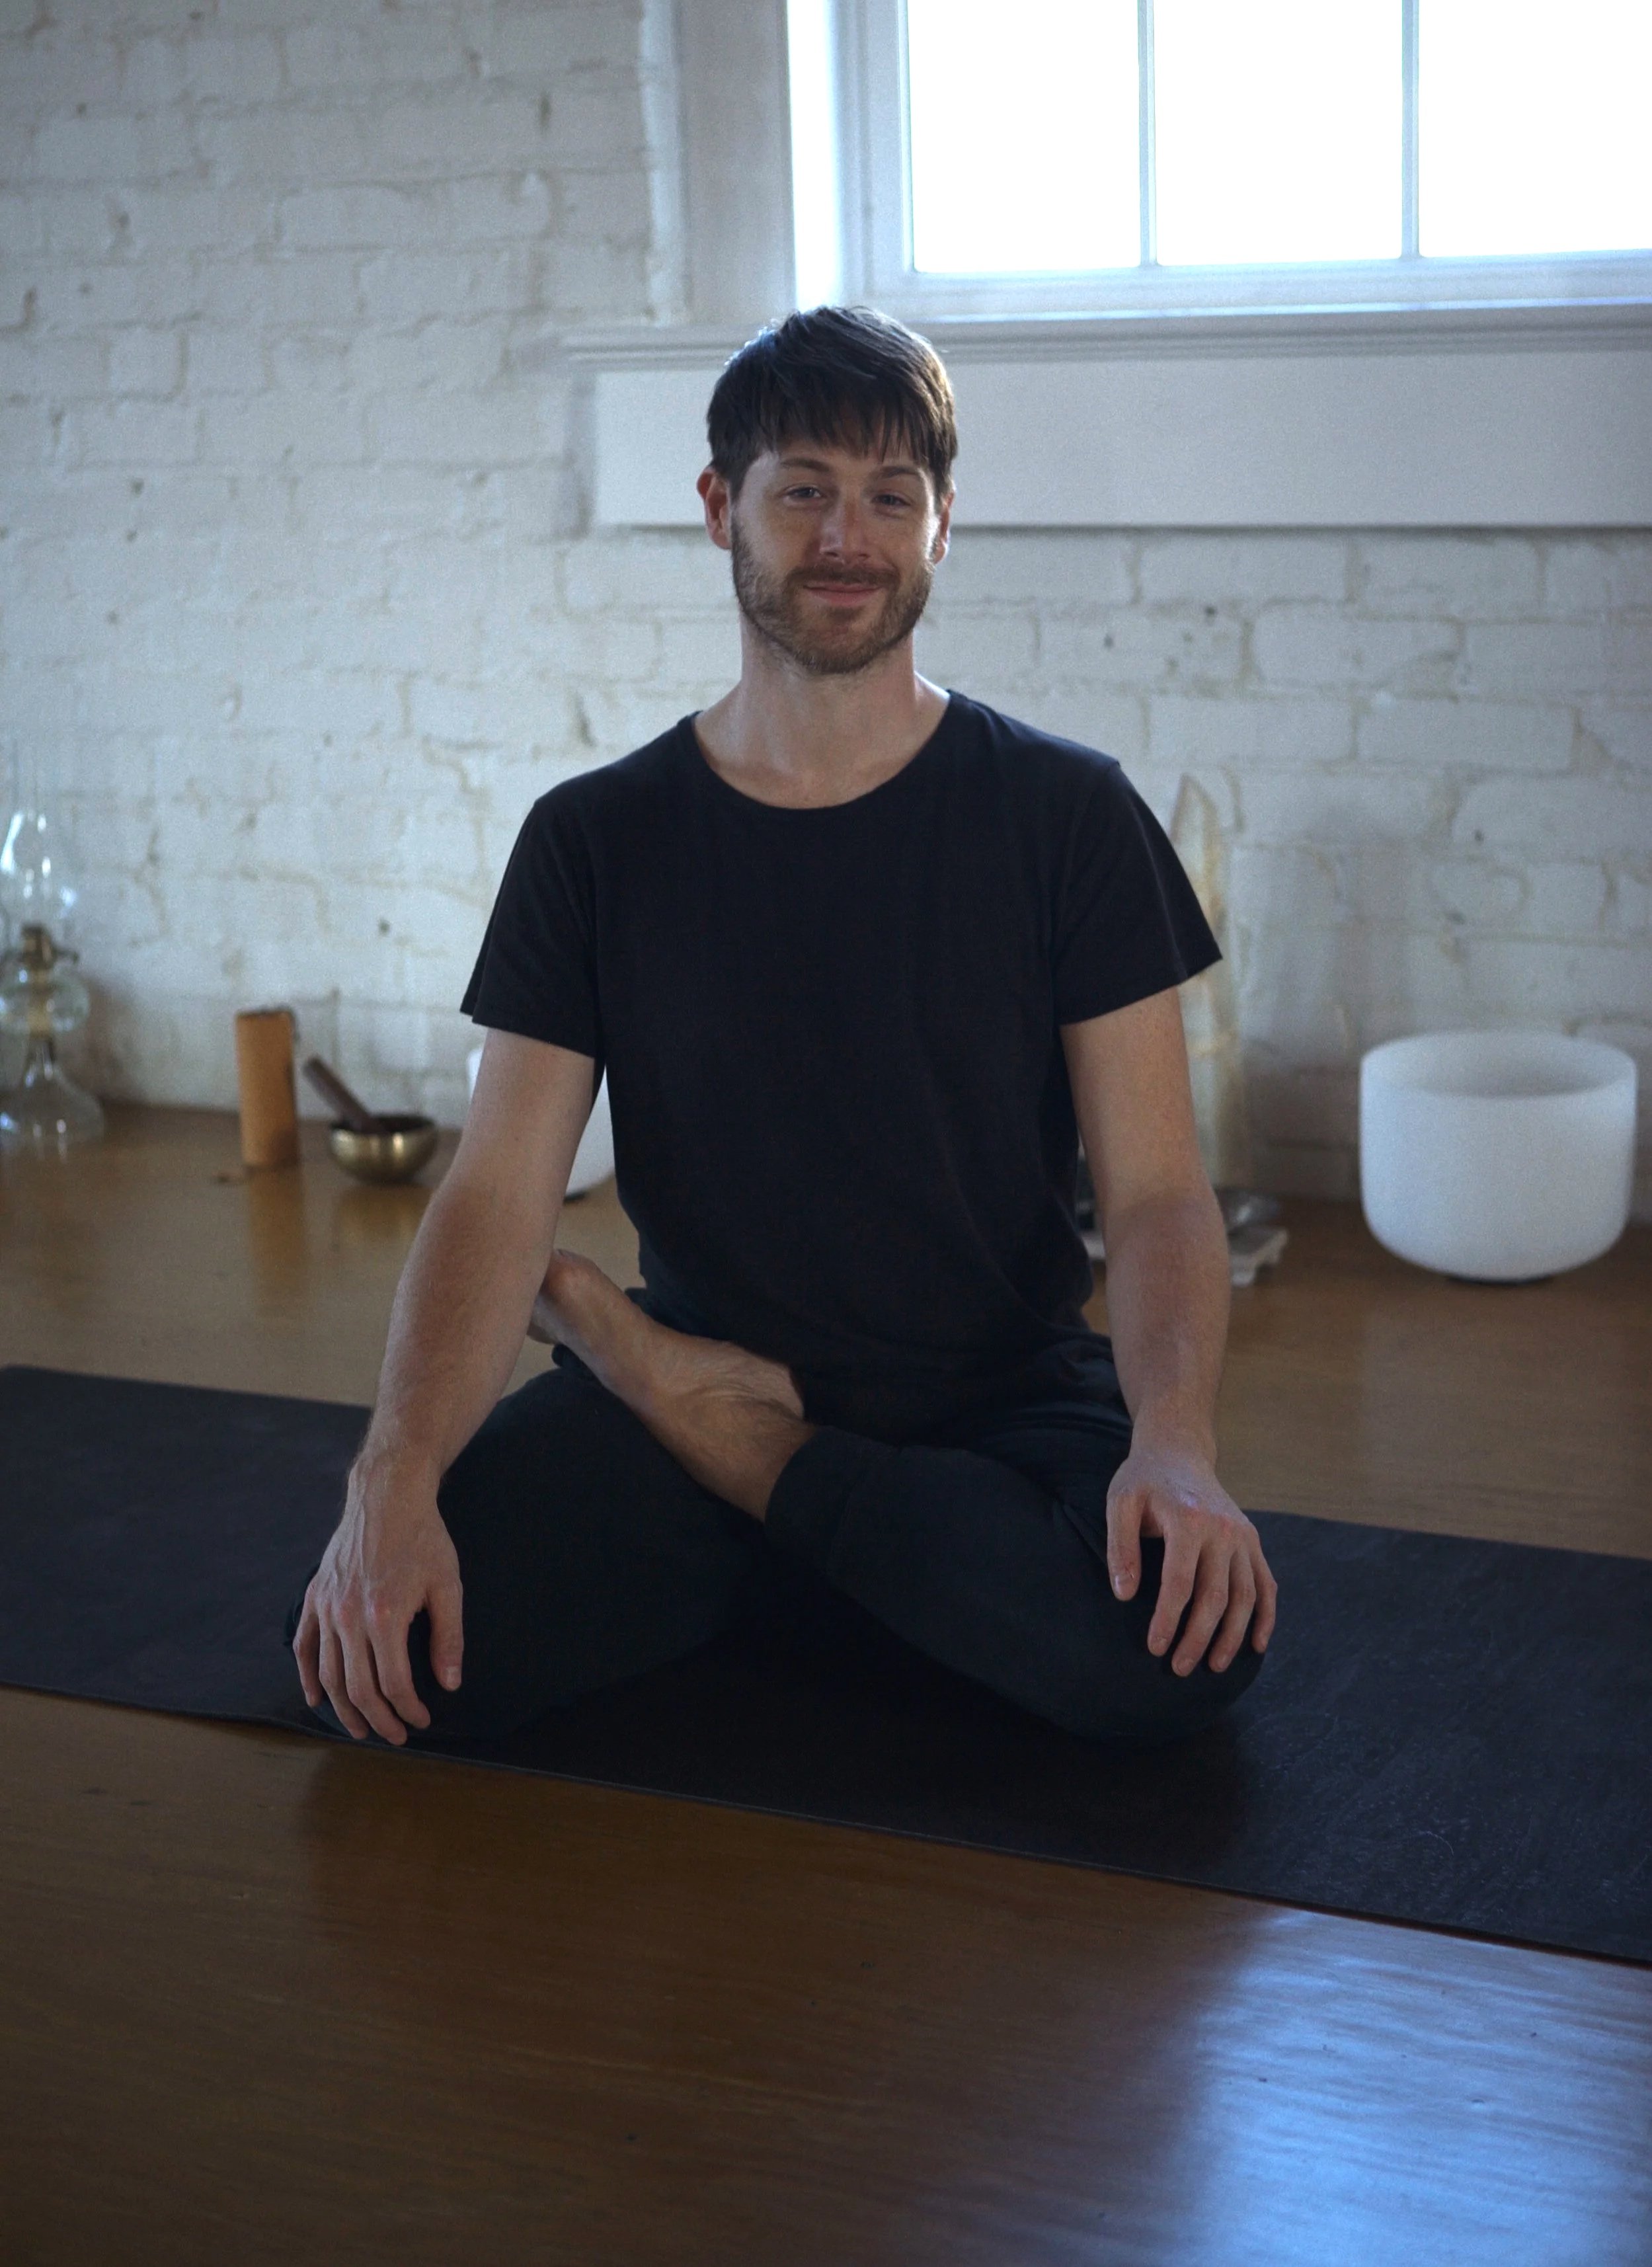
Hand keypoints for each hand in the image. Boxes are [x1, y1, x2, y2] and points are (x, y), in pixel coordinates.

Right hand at [291, 1455, 463, 1744]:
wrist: (387, 1495)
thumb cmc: (424, 1538)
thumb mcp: (448, 1585)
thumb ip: (448, 1637)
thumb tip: (449, 1683)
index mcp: (385, 1614)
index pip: (393, 1682)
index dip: (408, 1709)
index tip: (422, 1720)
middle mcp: (349, 1615)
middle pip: (358, 1687)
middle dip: (378, 1719)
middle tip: (395, 1735)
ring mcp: (327, 1607)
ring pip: (328, 1673)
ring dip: (344, 1708)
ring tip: (361, 1728)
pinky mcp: (315, 1597)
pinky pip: (304, 1645)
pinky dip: (308, 1675)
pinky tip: (318, 1697)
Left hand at [1105, 1443, 1276, 1675]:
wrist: (1179, 1453)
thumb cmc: (1143, 1481)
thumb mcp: (1120, 1503)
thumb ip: (1120, 1547)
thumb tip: (1123, 1594)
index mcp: (1188, 1520)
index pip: (1180, 1583)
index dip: (1168, 1619)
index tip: (1155, 1647)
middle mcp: (1223, 1530)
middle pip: (1216, 1596)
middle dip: (1199, 1638)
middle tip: (1179, 1667)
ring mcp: (1243, 1537)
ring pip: (1246, 1596)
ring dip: (1233, 1636)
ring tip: (1214, 1666)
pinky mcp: (1253, 1541)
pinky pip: (1266, 1584)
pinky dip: (1266, 1617)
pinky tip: (1257, 1645)